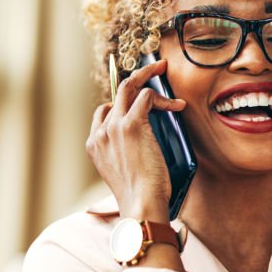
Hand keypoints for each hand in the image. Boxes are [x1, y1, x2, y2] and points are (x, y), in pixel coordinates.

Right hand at [86, 58, 186, 223]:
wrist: (140, 204)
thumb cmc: (141, 195)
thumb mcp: (126, 172)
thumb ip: (127, 153)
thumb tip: (144, 142)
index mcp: (94, 145)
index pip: (103, 111)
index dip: (122, 101)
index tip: (142, 98)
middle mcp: (100, 133)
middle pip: (115, 92)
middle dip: (136, 76)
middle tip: (155, 67)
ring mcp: (113, 127)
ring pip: (128, 88)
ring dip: (148, 75)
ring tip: (164, 69)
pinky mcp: (131, 125)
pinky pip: (146, 97)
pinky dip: (163, 98)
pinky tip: (177, 106)